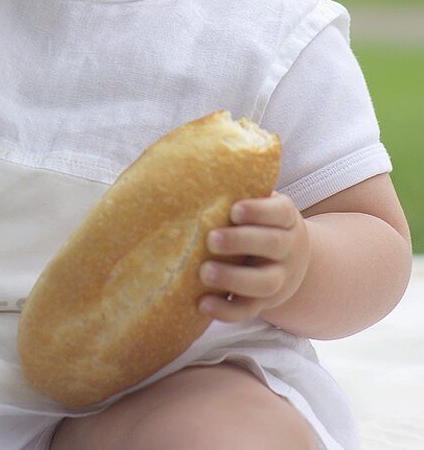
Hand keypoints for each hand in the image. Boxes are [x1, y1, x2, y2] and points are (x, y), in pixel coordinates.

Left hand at [197, 192, 309, 323]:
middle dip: (241, 242)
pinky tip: (203, 303)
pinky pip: (248, 311)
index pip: (279, 212)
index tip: (234, 209)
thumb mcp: (260, 202)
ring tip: (205, 272)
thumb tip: (192, 168)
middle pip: (272, 245)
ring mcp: (280, 278)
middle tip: (211, 239)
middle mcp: (288, 248)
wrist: (289, 258)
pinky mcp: (265, 303)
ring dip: (234, 278)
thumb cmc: (258, 221)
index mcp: (286, 218)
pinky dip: (226, 311)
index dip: (258, 211)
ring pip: (264, 282)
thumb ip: (239, 189)